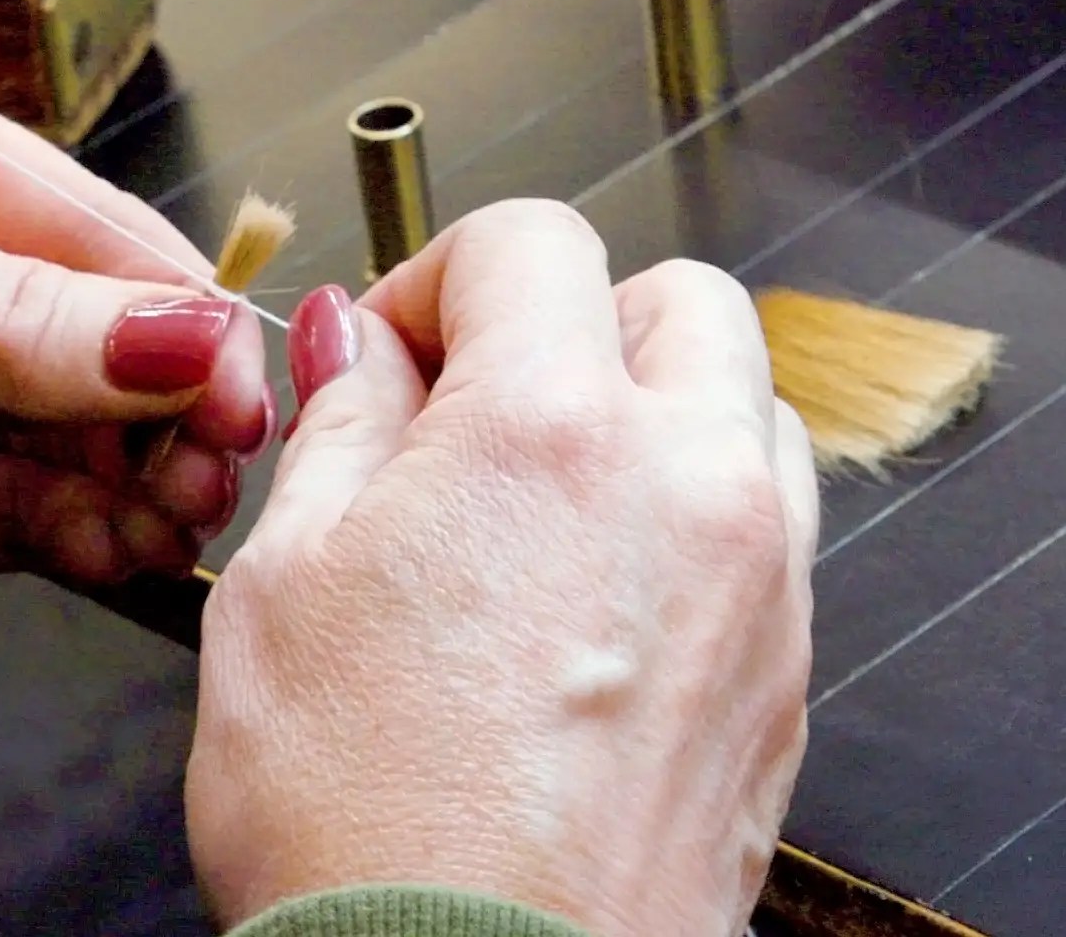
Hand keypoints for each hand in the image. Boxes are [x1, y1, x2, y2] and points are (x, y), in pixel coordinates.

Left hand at [0, 66, 270, 616]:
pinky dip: (75, 537)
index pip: (98, 240)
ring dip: (132, 483)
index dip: (180, 320)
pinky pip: (24, 516)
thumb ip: (15, 321)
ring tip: (160, 523)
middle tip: (204, 478)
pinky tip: (103, 550)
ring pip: (78, 440)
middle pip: (107, 347)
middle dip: (168, 413)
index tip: (237, 399)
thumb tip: (186, 335)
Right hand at [186, 202, 815, 935]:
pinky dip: (689, 504)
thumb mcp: (282, 588)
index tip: (393, 353)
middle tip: (470, 404)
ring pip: (740, 402)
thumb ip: (337, 428)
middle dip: (565, 318)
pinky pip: (762, 522)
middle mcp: (683, 482)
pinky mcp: (783, 670)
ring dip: (646, 404)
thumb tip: (354, 346)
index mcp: (547, 432)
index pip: (528, 241)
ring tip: (542, 495)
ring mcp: (758, 580)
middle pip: (671, 298)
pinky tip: (595, 587)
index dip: (436, 277)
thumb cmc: (362, 824)